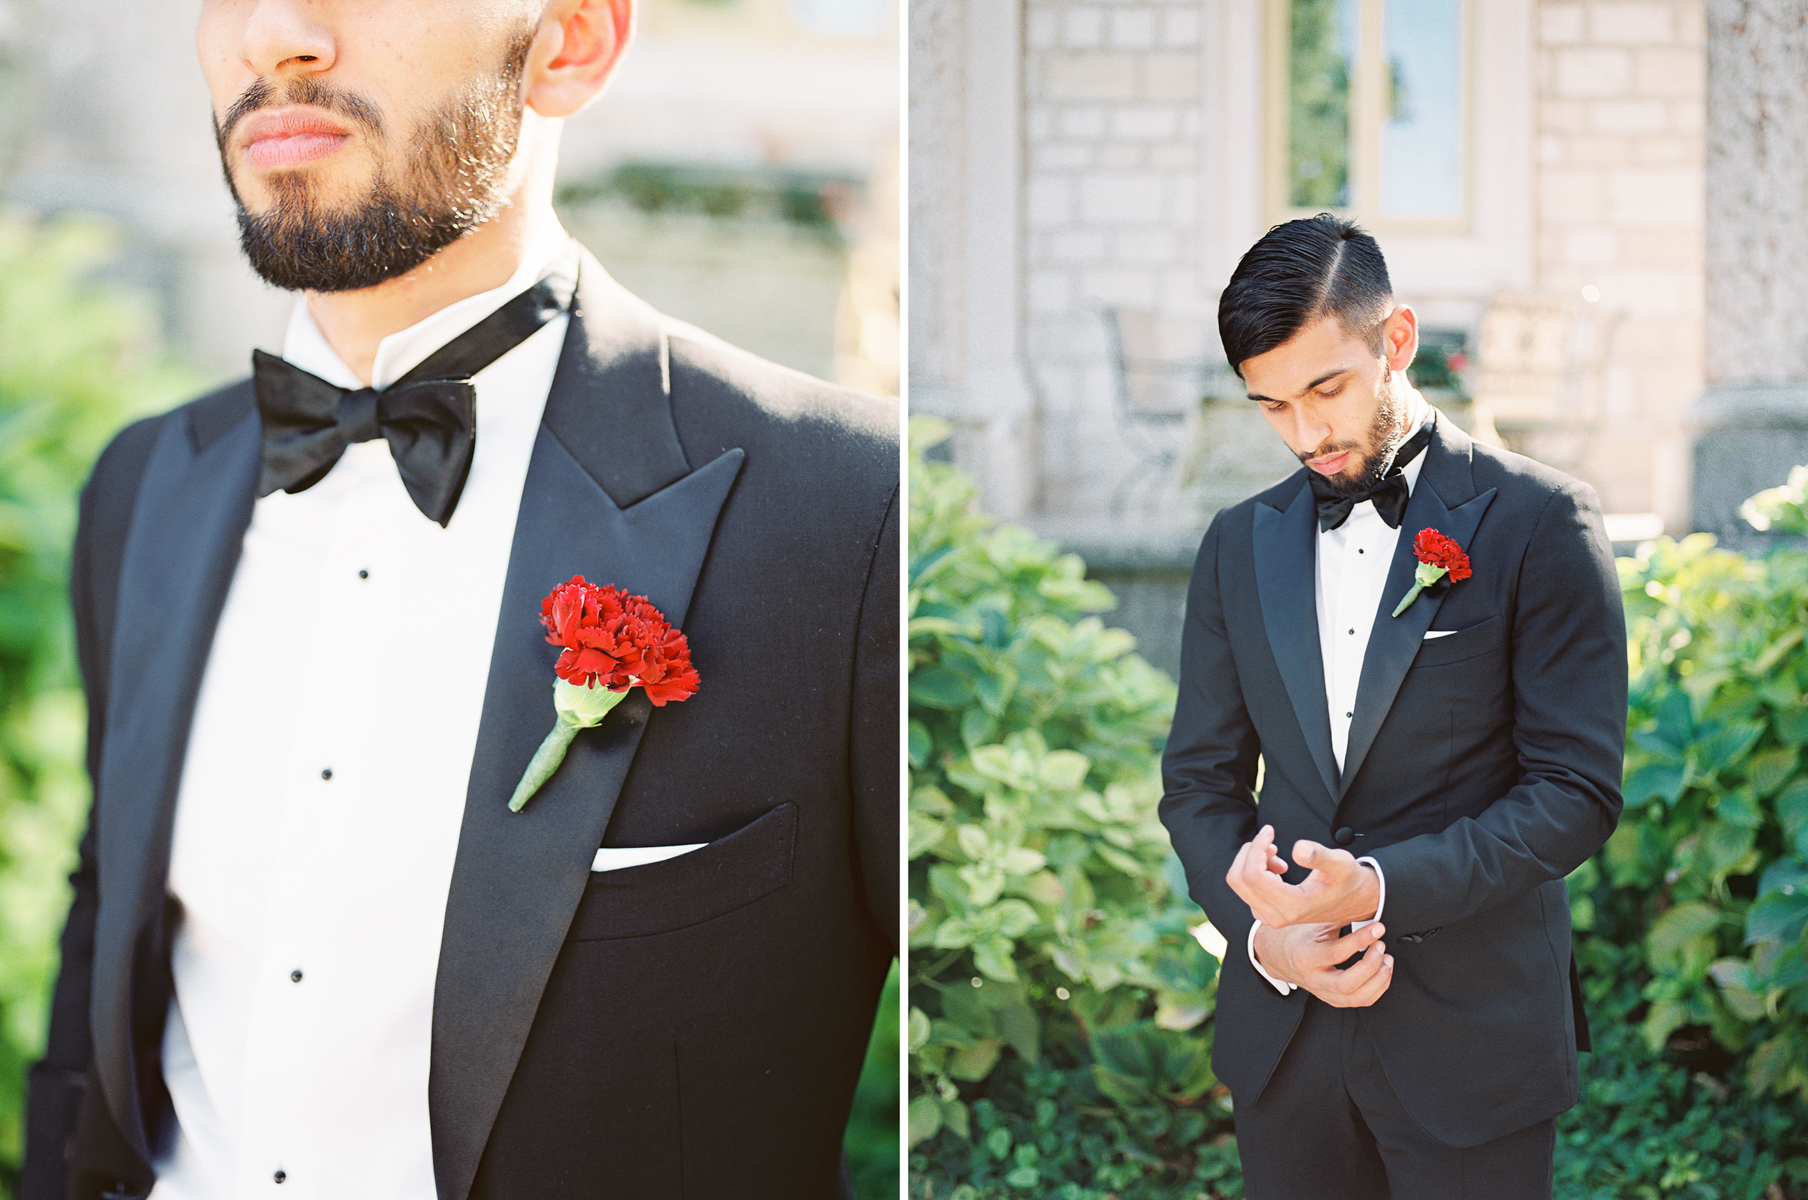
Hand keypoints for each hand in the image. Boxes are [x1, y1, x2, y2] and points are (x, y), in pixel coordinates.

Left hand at [1226, 824, 1379, 927]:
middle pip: (1238, 879)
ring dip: (1252, 860)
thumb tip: (1297, 848)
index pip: (1253, 874)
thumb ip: (1320, 856)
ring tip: (1277, 854)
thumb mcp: (1341, 863)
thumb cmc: (1348, 880)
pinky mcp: (1265, 912)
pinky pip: (1245, 887)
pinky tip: (1277, 866)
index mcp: (1292, 905)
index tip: (1270, 830)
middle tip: (1270, 839)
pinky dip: (1253, 869)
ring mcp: (1268, 917)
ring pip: (1238, 882)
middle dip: (1249, 852)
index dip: (1256, 847)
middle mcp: (1276, 916)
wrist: (1352, 901)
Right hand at [1252, 920, 1393, 1007]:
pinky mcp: (1333, 998)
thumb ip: (1337, 917)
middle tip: (1380, 946)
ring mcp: (1323, 992)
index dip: (1361, 940)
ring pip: (1357, 998)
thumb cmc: (1298, 936)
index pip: (1336, 953)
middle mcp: (1313, 979)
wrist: (1279, 955)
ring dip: (1378, 980)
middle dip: (1371, 966)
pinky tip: (1382, 972)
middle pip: (1347, 984)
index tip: (1377, 928)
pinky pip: (1360, 1001)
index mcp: (1304, 957)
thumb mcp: (1313, 922)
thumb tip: (1366, 906)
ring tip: (1386, 959)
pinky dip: (1377, 988)